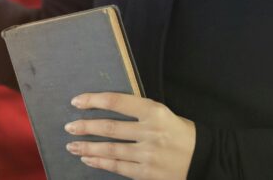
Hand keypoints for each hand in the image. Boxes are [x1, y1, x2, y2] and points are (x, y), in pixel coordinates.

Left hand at [64, 92, 194, 179]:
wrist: (203, 159)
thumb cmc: (180, 132)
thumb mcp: (163, 114)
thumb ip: (139, 112)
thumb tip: (106, 110)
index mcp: (155, 111)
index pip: (117, 102)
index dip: (94, 100)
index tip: (77, 102)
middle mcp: (150, 132)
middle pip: (110, 128)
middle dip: (85, 127)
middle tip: (69, 126)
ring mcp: (148, 155)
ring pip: (111, 150)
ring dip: (88, 147)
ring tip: (72, 146)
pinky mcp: (147, 174)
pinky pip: (118, 168)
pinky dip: (101, 163)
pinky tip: (88, 159)